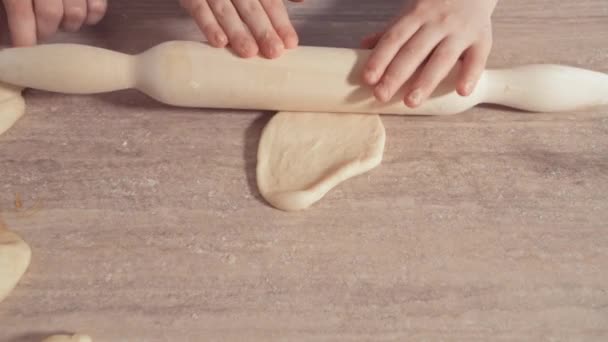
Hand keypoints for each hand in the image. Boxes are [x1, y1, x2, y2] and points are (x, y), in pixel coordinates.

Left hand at [2, 0, 107, 45]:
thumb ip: (10, 0)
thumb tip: (8, 30)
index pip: (20, 9)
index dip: (22, 35)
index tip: (24, 51)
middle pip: (50, 15)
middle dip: (45, 32)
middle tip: (39, 35)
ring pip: (76, 13)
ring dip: (68, 25)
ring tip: (61, 23)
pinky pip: (98, 5)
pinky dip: (92, 16)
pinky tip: (83, 17)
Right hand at [180, 0, 301, 58]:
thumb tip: (302, 1)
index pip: (271, 2)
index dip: (281, 22)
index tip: (291, 43)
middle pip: (252, 8)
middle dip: (264, 30)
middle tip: (274, 52)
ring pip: (226, 10)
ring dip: (238, 31)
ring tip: (249, 52)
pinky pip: (198, 8)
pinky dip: (208, 24)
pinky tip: (219, 42)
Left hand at [361, 0, 497, 106]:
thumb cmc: (437, 5)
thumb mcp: (413, 12)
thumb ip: (392, 31)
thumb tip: (363, 46)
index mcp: (416, 14)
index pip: (394, 38)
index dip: (380, 58)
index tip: (367, 79)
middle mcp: (438, 22)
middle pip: (414, 51)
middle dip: (396, 75)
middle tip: (381, 96)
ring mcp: (460, 30)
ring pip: (442, 58)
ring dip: (426, 81)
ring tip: (411, 102)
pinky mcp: (482, 38)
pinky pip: (477, 58)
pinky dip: (470, 75)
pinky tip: (460, 92)